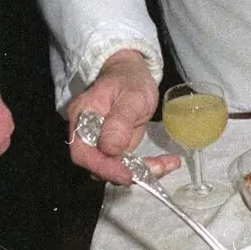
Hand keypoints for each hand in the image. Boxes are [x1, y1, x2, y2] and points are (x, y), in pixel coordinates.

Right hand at [66, 51, 179, 185]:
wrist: (132, 74)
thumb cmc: (129, 79)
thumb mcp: (131, 95)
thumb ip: (119, 121)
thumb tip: (109, 149)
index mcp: (82, 117)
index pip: (82, 152)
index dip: (103, 167)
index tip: (127, 175)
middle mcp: (85, 135)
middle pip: (98, 165)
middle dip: (127, 173)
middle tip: (158, 169)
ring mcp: (100, 143)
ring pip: (114, 168)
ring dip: (141, 172)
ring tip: (169, 163)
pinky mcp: (114, 148)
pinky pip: (127, 164)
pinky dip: (146, 167)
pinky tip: (168, 162)